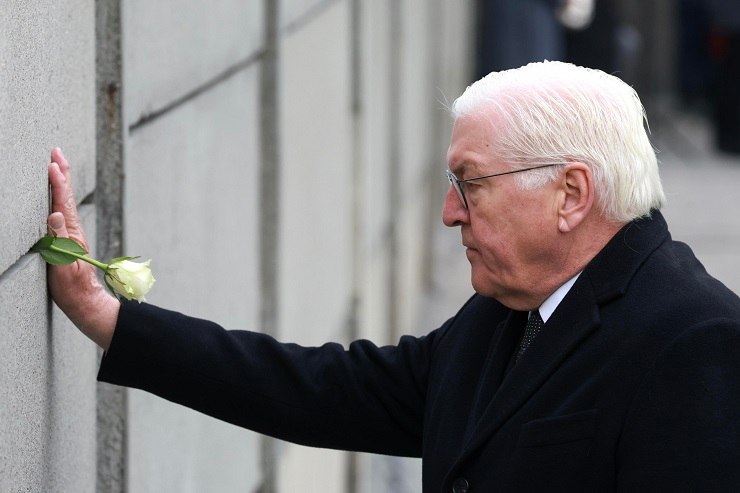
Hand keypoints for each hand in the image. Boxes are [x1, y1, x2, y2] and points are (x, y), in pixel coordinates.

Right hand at [47, 148, 118, 349]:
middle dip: (62, 173)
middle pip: (66, 197)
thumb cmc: (72, 287)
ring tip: (57, 165)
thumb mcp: (63, 265)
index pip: (63, 202)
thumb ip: (58, 240)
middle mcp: (72, 230)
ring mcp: (71, 235)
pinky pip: (62, 213)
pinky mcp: (68, 242)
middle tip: (56, 152)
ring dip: (61, 182)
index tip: (52, 162)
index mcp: (71, 233)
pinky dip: (58, 198)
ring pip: (64, 203)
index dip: (58, 182)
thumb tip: (55, 215)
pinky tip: (56, 196)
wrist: (85, 302)